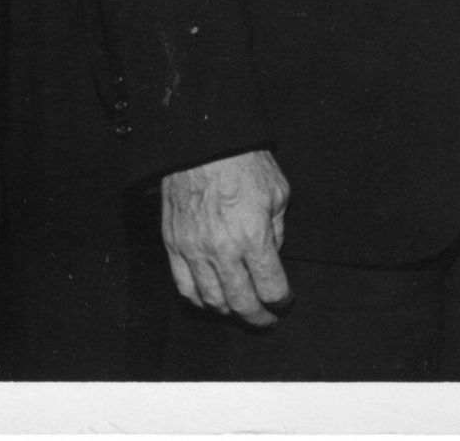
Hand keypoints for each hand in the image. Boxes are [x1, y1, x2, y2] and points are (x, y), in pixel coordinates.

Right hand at [161, 149, 291, 326]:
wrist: (204, 141)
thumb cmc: (243, 160)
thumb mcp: (277, 191)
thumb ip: (277, 229)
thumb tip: (272, 254)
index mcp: (253, 236)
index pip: (270, 287)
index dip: (281, 301)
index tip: (285, 301)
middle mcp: (223, 250)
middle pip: (241, 303)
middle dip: (258, 317)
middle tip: (266, 319)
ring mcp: (194, 250)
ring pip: (211, 301)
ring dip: (229, 311)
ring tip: (240, 309)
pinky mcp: (174, 244)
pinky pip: (184, 286)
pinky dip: (199, 300)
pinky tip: (210, 300)